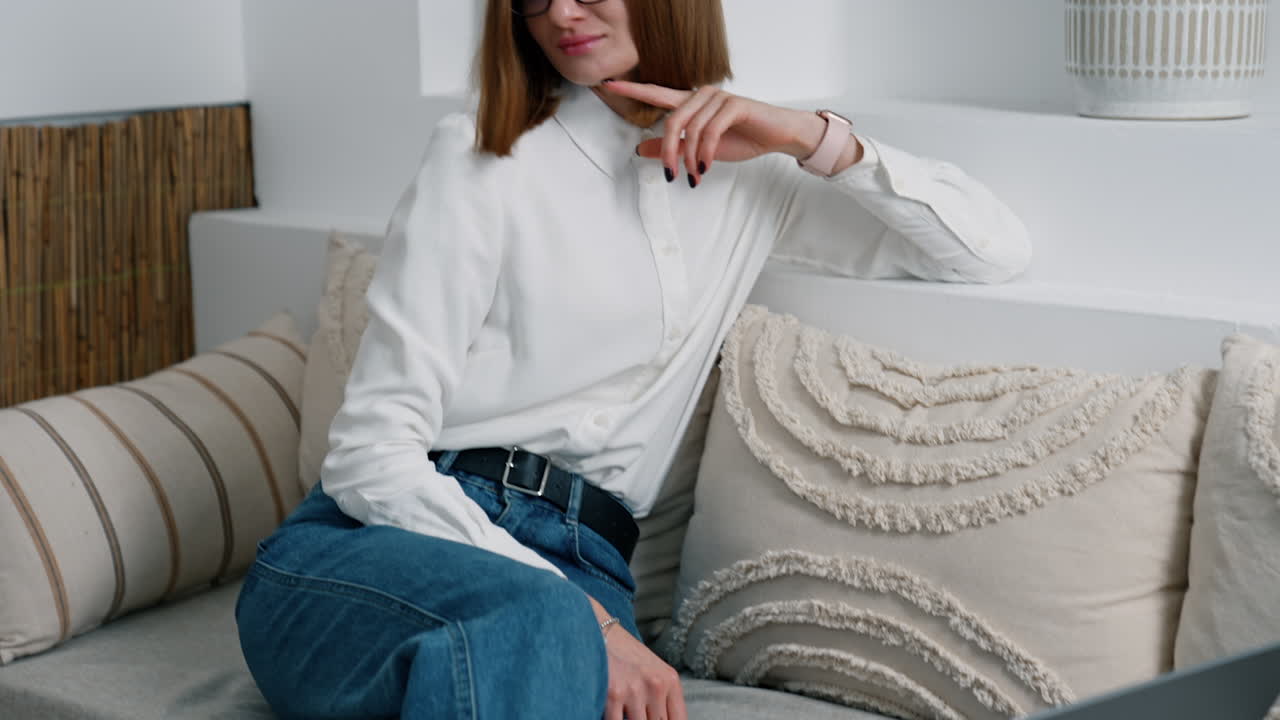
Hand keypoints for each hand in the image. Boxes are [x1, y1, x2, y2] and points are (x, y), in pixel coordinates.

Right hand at [588, 596, 686, 719]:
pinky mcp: (613, 694)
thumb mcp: (654, 671)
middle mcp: (656, 685)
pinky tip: (612, 711)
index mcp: (670, 680)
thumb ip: (663, 698)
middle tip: (638, 713)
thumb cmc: (626, 654)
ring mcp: (635, 690)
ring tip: (626, 710)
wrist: (600, 631)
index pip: (679, 719)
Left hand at [599, 80, 828, 184]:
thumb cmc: (742, 139)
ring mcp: (717, 98)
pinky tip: (705, 167)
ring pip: (690, 129)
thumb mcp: (700, 151)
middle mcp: (701, 95)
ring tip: (694, 176)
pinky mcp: (733, 105)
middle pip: (671, 121)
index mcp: (691, 103)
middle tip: (671, 176)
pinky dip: (705, 153)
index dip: (632, 90)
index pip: (657, 94)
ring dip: (690, 158)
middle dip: (668, 152)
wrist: (777, 136)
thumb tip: (642, 150)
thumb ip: (673, 148)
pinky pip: (710, 131)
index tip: (608, 84)